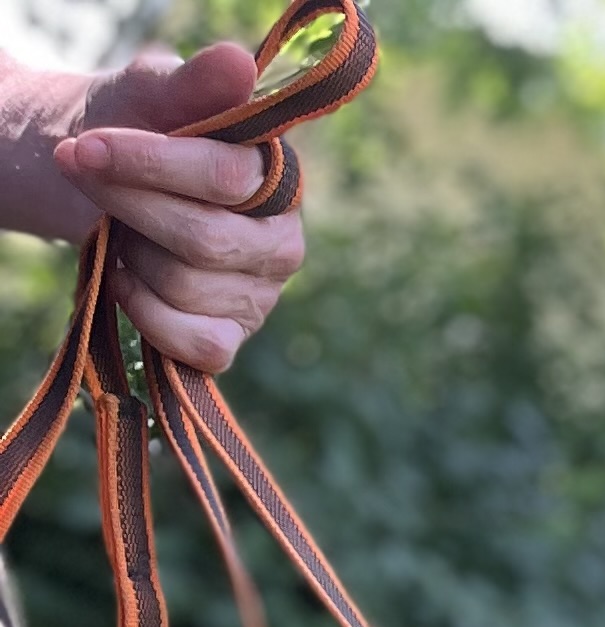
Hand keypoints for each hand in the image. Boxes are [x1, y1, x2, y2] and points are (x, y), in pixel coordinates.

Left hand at [0, 41, 305, 375]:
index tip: (86, 147)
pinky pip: (195, 344)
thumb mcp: (152, 94)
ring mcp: (260, 298)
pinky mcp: (229, 340)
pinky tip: (128, 279)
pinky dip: (145, 312)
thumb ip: (194, 84)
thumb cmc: (129, 130)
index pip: (225, 178)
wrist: (95, 181)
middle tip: (83, 175)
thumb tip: (239, 65)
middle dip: (129, 209)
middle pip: (204, 240)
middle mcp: (282, 243)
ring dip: (131, 255)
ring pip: (187, 289)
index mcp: (276, 179)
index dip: (151, 164)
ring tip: (121, 229)